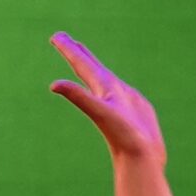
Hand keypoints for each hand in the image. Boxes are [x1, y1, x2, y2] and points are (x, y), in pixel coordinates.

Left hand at [49, 33, 165, 164]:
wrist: (142, 159)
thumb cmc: (123, 136)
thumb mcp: (100, 111)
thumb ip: (79, 95)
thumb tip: (53, 85)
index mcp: (100, 89)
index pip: (81, 65)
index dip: (69, 50)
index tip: (55, 36)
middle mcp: (108, 93)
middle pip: (88, 68)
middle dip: (76, 52)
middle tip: (61, 38)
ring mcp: (122, 101)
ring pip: (104, 77)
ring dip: (93, 65)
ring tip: (83, 54)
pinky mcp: (136, 108)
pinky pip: (121, 90)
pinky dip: (113, 83)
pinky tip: (113, 85)